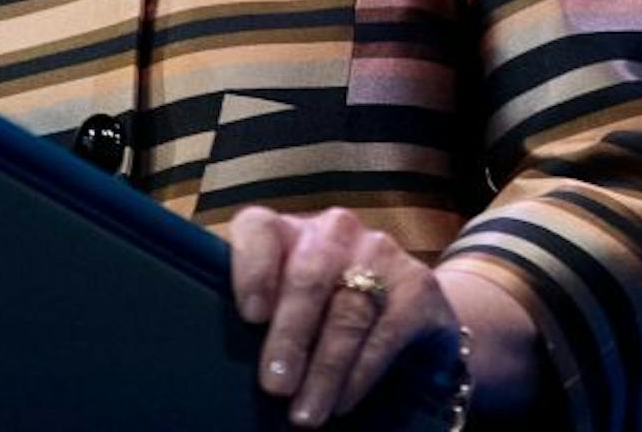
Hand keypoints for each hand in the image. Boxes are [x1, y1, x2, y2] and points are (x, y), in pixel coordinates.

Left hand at [230, 205, 460, 427]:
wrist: (408, 308)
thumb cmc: (324, 311)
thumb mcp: (287, 304)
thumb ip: (261, 315)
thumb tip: (224, 364)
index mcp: (289, 232)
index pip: (259, 229)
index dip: (252, 268)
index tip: (250, 316)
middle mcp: (335, 230)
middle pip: (308, 277)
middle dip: (290, 336)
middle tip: (275, 387)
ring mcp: (381, 252)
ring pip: (347, 311)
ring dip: (324, 369)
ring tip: (305, 413)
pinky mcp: (417, 285)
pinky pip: (385, 331)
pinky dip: (361, 371)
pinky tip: (343, 401)